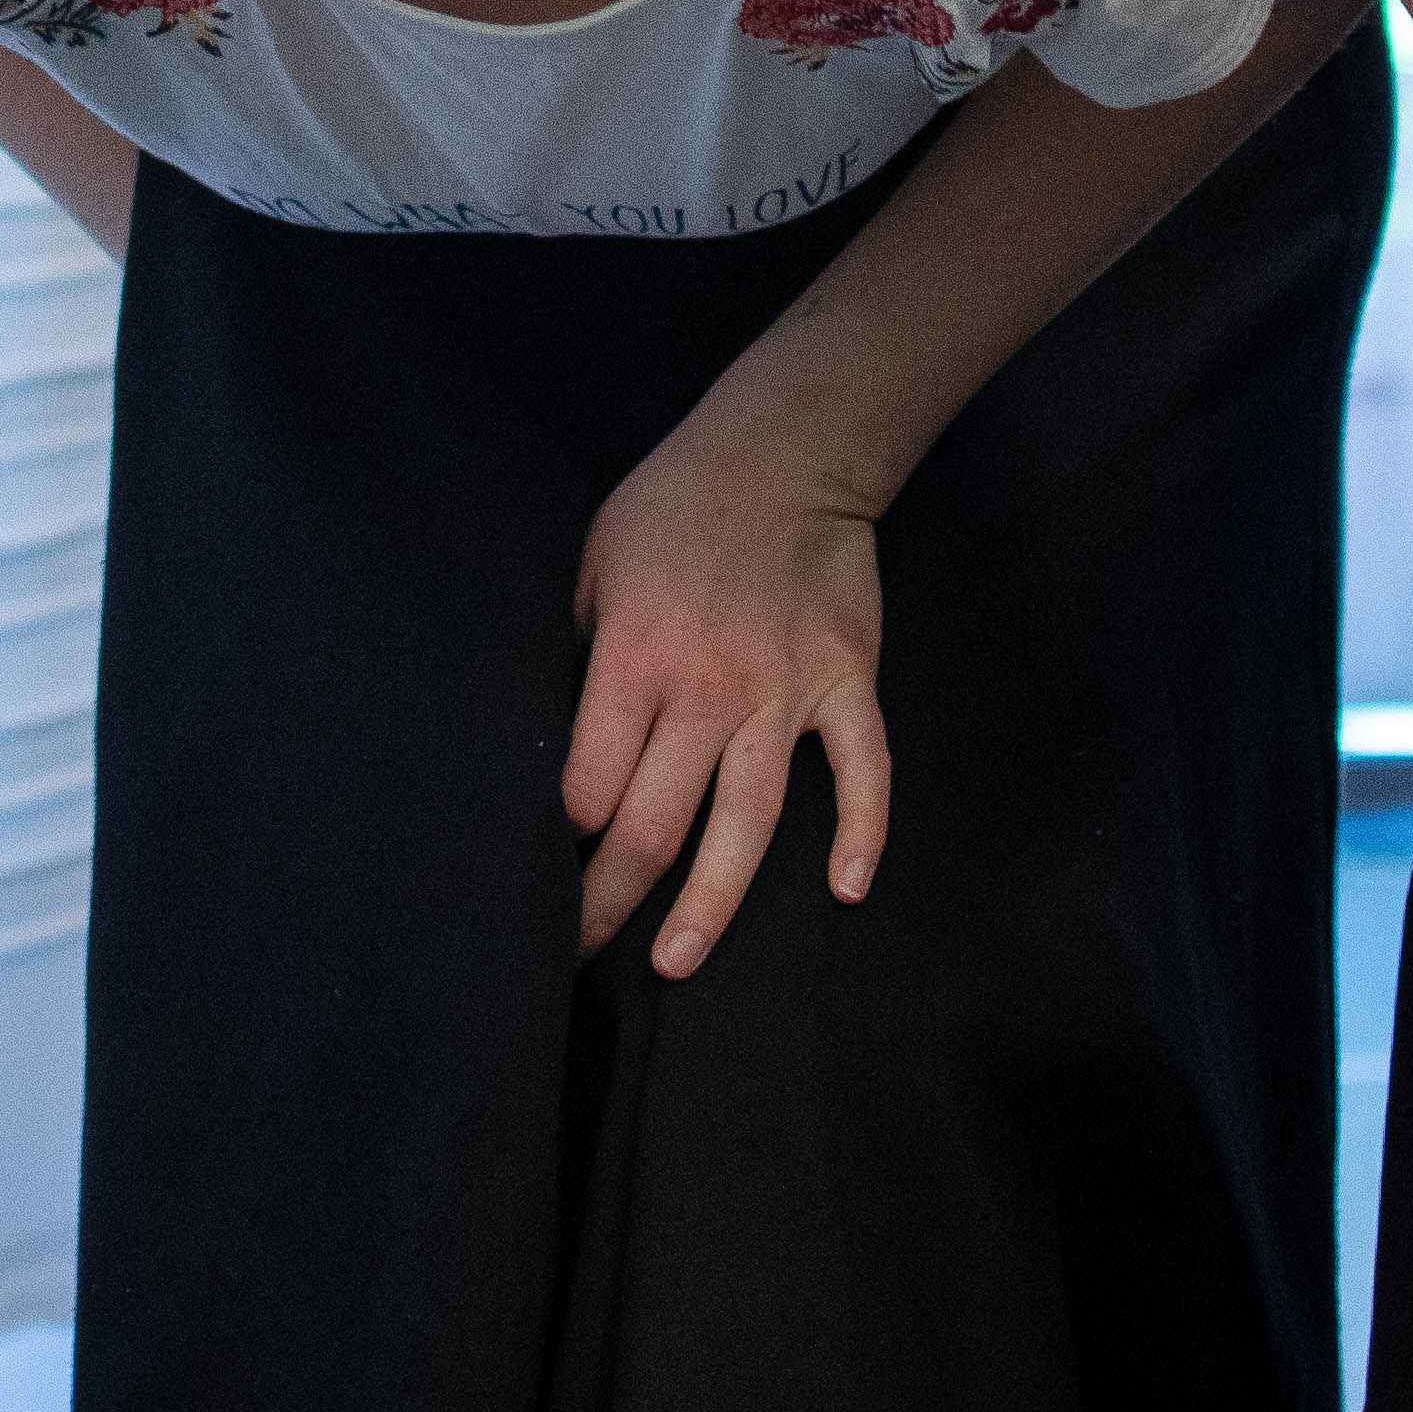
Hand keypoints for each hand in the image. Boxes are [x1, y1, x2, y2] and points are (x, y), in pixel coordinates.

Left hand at [561, 396, 888, 976]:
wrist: (783, 450)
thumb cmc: (672, 505)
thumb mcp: (594, 565)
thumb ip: (585, 653)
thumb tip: (570, 740)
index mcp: (633, 659)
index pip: (591, 785)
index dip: (566, 839)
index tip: (550, 869)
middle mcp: (707, 690)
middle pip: (655, 825)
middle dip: (611, 898)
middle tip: (584, 951)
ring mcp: (784, 692)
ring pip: (749, 824)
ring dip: (710, 903)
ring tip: (675, 961)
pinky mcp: (845, 681)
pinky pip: (862, 771)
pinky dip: (860, 833)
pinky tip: (846, 890)